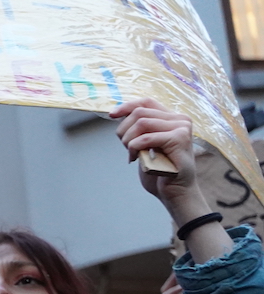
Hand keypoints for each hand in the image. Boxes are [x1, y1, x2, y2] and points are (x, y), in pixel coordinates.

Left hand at [110, 98, 200, 213]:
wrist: (175, 191)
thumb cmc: (160, 170)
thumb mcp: (146, 145)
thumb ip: (140, 129)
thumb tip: (119, 114)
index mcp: (172, 118)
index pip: (146, 102)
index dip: (126, 106)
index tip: (112, 115)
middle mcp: (180, 119)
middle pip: (140, 112)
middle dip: (124, 130)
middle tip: (126, 147)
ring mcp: (182, 128)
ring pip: (141, 123)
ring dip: (128, 140)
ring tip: (132, 154)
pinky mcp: (179, 139)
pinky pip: (146, 138)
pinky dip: (134, 148)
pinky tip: (135, 158)